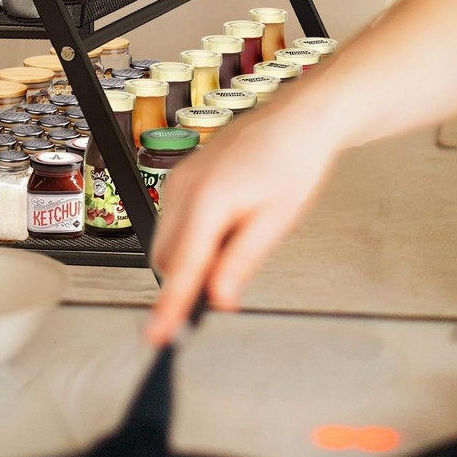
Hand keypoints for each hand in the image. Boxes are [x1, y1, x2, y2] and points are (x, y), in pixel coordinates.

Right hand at [146, 102, 339, 343]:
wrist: (299, 119)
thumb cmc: (294, 161)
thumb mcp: (277, 221)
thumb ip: (241, 261)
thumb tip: (217, 298)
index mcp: (208, 200)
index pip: (182, 269)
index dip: (169, 308)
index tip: (157, 338)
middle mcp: (184, 188)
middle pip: (165, 258)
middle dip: (184, 281)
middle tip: (222, 290)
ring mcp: (179, 179)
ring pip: (168, 241)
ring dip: (191, 259)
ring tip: (240, 239)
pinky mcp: (183, 177)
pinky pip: (175, 221)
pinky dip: (193, 238)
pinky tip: (229, 225)